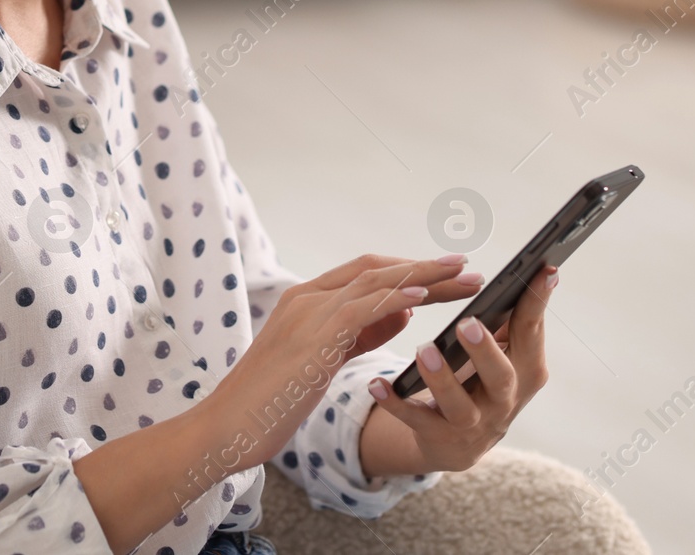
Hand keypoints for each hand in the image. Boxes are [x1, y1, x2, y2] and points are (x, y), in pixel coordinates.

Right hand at [201, 253, 482, 474]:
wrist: (226, 428)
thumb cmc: (271, 401)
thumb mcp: (322, 361)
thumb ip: (360, 332)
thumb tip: (405, 309)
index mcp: (307, 300)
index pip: (368, 273)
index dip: (410, 269)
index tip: (449, 273)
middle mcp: (307, 297)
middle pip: (377, 269)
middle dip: (426, 267)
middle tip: (468, 268)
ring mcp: (308, 312)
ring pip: (376, 281)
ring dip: (425, 276)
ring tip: (464, 277)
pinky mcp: (312, 336)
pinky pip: (363, 306)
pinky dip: (396, 296)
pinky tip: (426, 295)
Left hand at [361, 263, 556, 474]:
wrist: (460, 443)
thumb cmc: (483, 379)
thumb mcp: (504, 353)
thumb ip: (512, 320)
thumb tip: (533, 270)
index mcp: (526, 370)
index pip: (532, 331)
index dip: (537, 301)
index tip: (543, 269)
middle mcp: (504, 400)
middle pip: (500, 376)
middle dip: (484, 350)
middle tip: (466, 323)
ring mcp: (472, 423)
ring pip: (459, 406)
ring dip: (441, 379)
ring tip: (424, 350)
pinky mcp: (439, 437)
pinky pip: (415, 420)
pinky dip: (396, 402)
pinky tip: (378, 384)